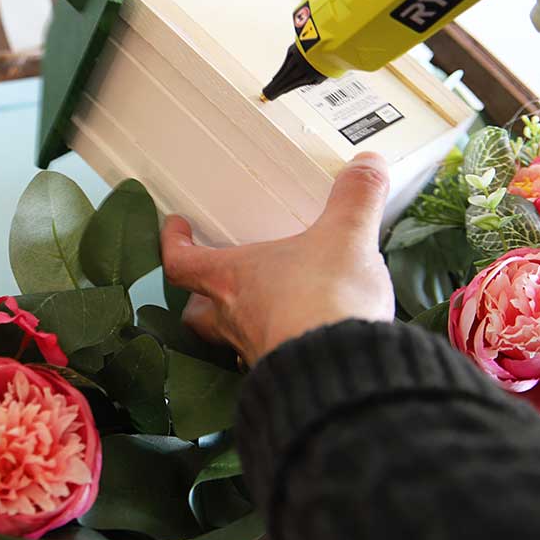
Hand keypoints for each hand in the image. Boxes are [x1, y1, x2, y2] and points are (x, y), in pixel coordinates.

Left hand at [161, 152, 395, 364]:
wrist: (343, 371)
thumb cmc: (324, 302)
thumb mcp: (345, 238)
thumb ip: (355, 199)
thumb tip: (367, 165)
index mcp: (232, 278)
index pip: (180, 262)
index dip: (172, 243)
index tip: (175, 228)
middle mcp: (234, 319)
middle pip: (196, 312)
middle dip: (197, 298)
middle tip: (208, 283)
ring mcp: (256, 351)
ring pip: (230, 340)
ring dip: (239, 326)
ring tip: (260, 311)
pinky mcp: (285, 374)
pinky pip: (269, 361)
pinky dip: (278, 349)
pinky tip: (299, 341)